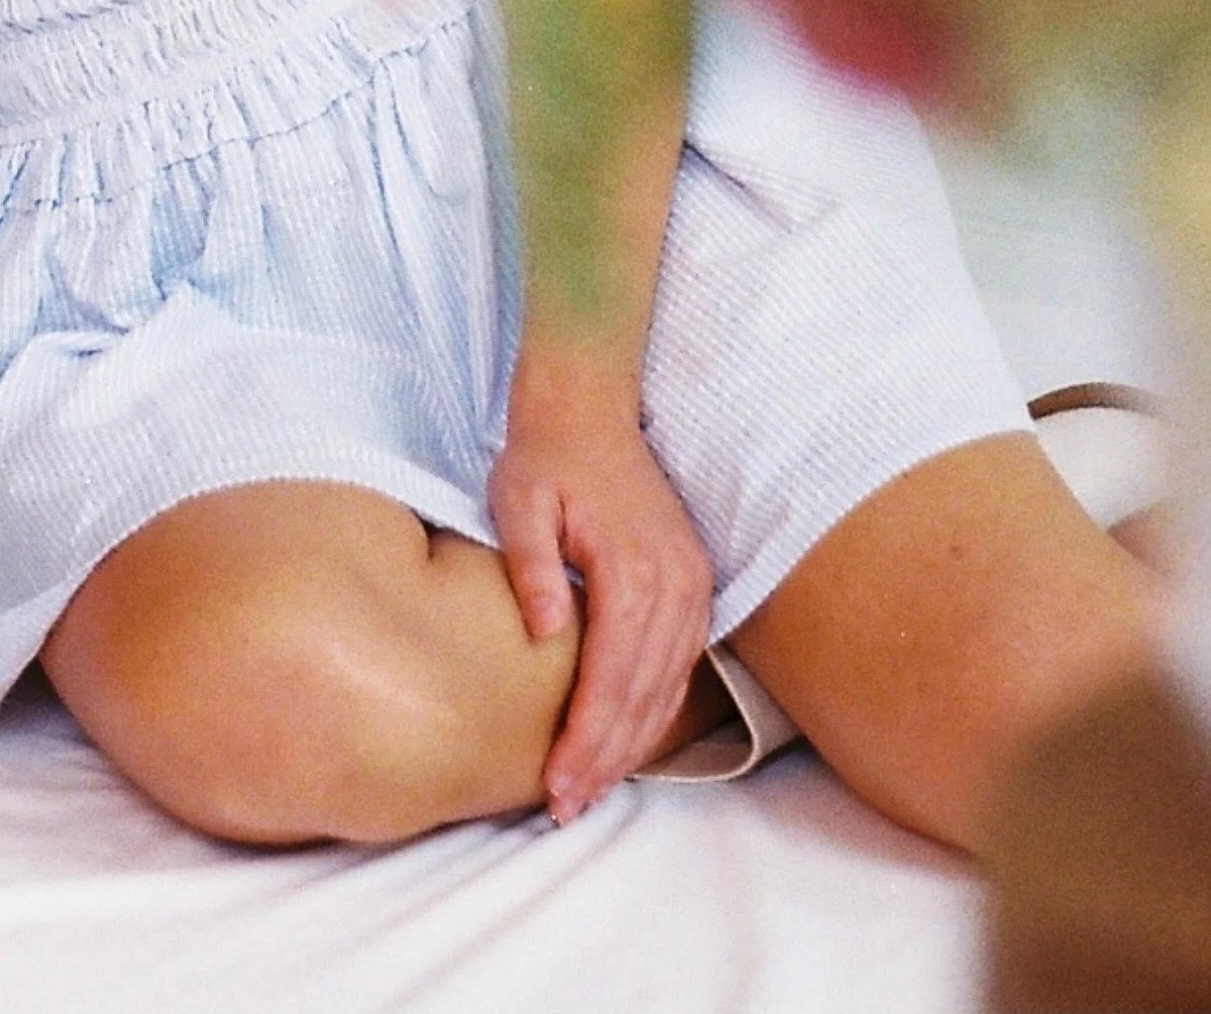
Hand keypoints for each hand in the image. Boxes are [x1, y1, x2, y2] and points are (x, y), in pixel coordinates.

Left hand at [488, 339, 713, 820]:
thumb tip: (543, 630)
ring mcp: (692, 584)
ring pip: (668, 687)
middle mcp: (675, 583)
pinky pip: (680, 664)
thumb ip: (531, 564)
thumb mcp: (518, 498)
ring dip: (633, 744)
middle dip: (606, 758)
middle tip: (565, 807)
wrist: (589, 404)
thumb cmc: (545, 453)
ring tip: (590, 788)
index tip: (554, 786)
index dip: (585, 740)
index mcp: (632, 567)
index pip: (612, 677)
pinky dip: (654, 708)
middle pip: (644, 695)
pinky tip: (625, 739)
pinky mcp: (692, 583)